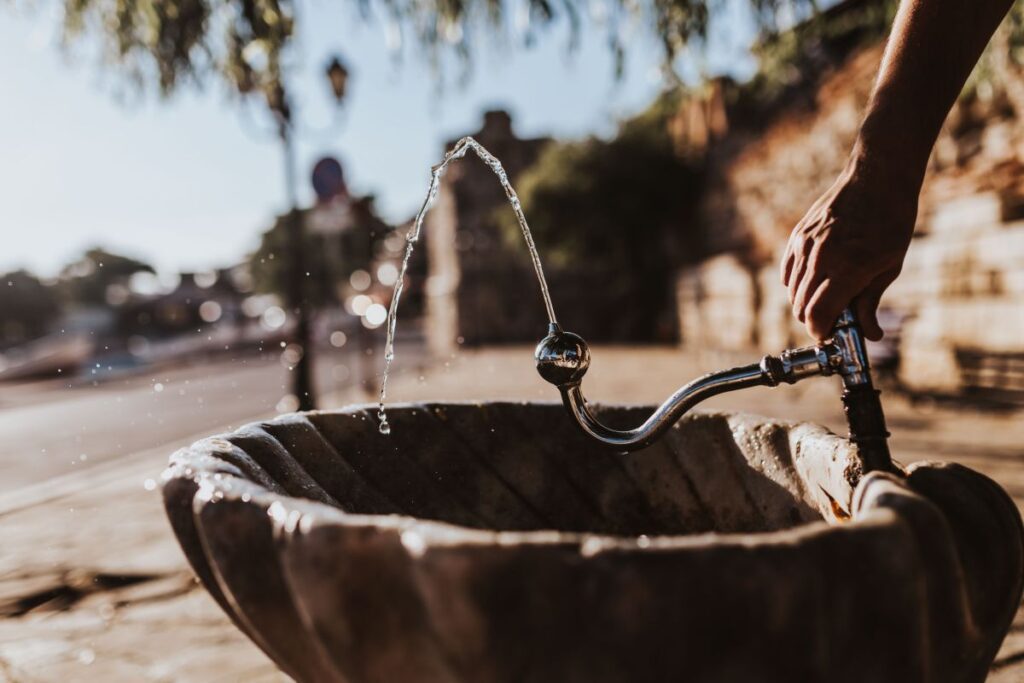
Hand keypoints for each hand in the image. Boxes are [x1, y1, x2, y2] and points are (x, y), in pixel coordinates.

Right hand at [781, 157, 916, 340]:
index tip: (828, 336)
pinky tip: (814, 282)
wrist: (877, 179)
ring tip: (825, 300)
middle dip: (814, 321)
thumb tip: (870, 334)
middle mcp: (821, 258)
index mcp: (848, 269)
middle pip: (801, 307)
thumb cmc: (890, 223)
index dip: (820, 332)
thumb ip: (870, 302)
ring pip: (792, 291)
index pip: (818, 315)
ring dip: (805, 303)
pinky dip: (795, 284)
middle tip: (831, 322)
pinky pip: (788, 272)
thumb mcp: (889, 266)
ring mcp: (805, 246)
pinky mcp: (798, 236)